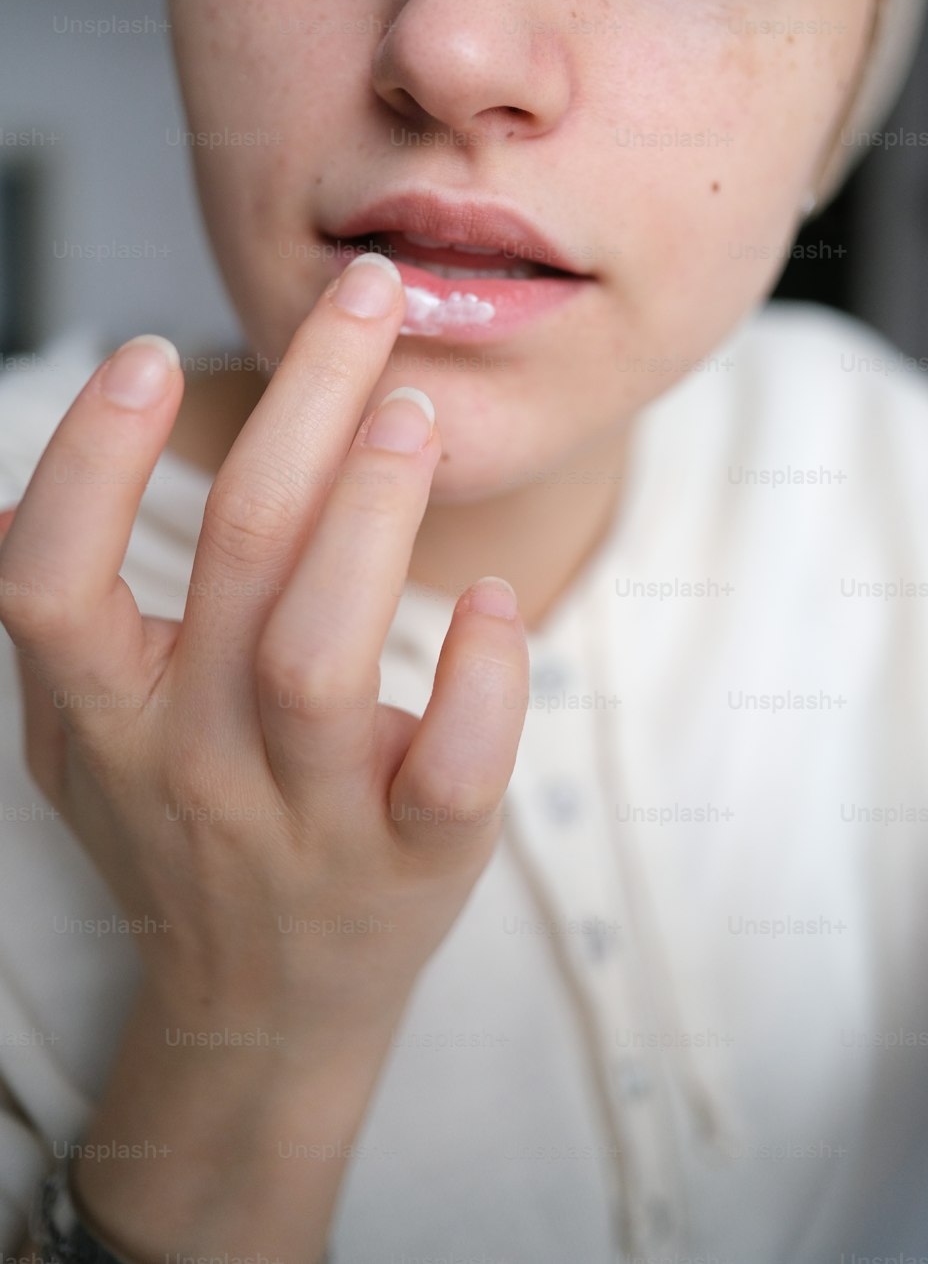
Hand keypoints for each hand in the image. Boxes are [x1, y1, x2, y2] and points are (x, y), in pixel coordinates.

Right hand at [0, 258, 529, 1045]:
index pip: (50, 584)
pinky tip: (500, 606)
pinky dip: (485, 680)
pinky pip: (454, 771)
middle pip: (237, 559)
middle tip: (368, 299)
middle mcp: (195, 760)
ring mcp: (308, 817)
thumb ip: (57, 633)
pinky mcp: (414, 861)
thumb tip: (20, 494)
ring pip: (323, 652)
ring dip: (375, 515)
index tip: (146, 351)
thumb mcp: (81, 749)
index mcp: (106, 717)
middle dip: (305, 406)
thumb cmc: (177, 841)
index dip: (88, 461)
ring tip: (415, 410)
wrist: (262, 1010)